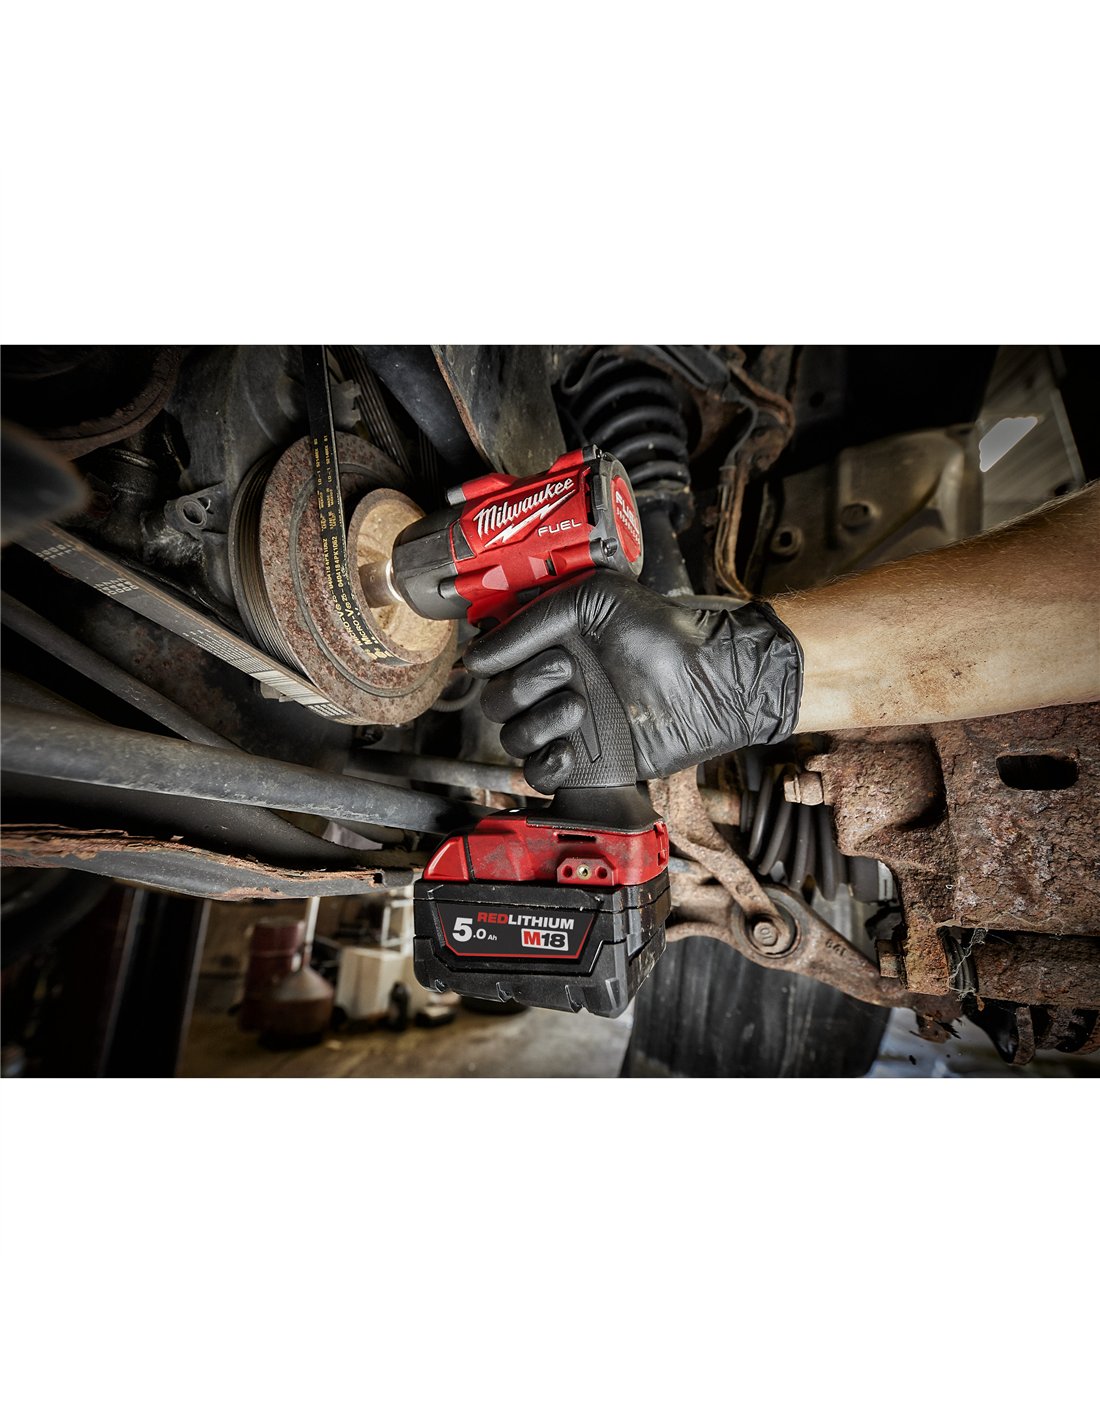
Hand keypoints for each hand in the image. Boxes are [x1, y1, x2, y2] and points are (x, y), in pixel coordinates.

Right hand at [463, 570, 802, 790]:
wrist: (707, 678)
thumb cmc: (661, 631)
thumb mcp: (593, 598)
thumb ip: (533, 620)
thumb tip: (479, 655)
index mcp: (549, 646)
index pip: (492, 661)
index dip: (494, 660)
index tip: (508, 655)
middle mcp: (553, 686)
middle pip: (497, 703)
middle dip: (523, 687)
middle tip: (567, 672)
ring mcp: (568, 725)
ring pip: (513, 740)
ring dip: (537, 725)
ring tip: (579, 709)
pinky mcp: (587, 762)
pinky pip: (538, 776)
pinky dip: (546, 767)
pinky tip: (571, 751)